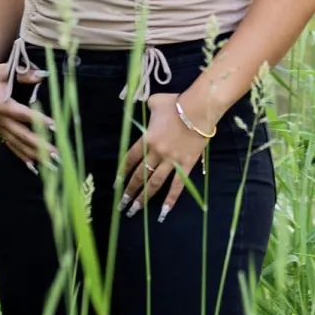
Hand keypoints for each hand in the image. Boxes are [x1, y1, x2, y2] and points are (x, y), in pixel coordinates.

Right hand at [0, 60, 57, 174]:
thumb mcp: (4, 70)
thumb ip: (24, 74)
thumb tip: (44, 75)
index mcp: (1, 105)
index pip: (23, 115)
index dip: (38, 120)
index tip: (54, 126)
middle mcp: (0, 119)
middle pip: (22, 135)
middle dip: (40, 146)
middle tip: (56, 154)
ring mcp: (0, 126)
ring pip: (17, 144)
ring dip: (34, 155)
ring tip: (50, 164)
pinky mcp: (0, 129)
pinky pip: (11, 145)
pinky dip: (22, 156)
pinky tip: (34, 166)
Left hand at [117, 92, 208, 222]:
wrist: (198, 109)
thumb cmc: (176, 104)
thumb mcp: (156, 102)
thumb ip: (148, 108)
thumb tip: (146, 107)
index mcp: (147, 139)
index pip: (130, 159)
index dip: (122, 173)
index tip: (116, 185)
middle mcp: (156, 153)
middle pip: (140, 175)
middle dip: (130, 191)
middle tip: (122, 205)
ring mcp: (171, 160)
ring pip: (155, 183)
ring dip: (144, 198)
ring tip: (136, 211)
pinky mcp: (186, 165)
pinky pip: (178, 185)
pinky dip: (170, 199)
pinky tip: (164, 212)